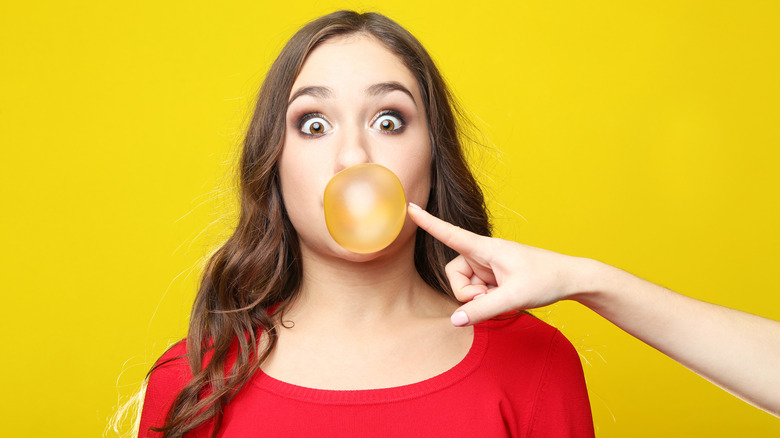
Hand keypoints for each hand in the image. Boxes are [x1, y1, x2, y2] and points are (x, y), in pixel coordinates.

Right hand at [407, 203, 589, 325]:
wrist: (571, 279)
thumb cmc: (545, 279)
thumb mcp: (513, 297)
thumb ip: (482, 310)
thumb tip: (455, 320)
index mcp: (486, 248)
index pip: (451, 234)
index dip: (429, 223)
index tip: (411, 208)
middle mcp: (484, 255)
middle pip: (455, 275)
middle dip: (467, 294)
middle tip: (490, 300)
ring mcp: (489, 267)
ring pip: (465, 287)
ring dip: (479, 300)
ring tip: (503, 299)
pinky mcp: (494, 277)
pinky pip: (478, 292)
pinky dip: (487, 301)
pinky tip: (506, 299)